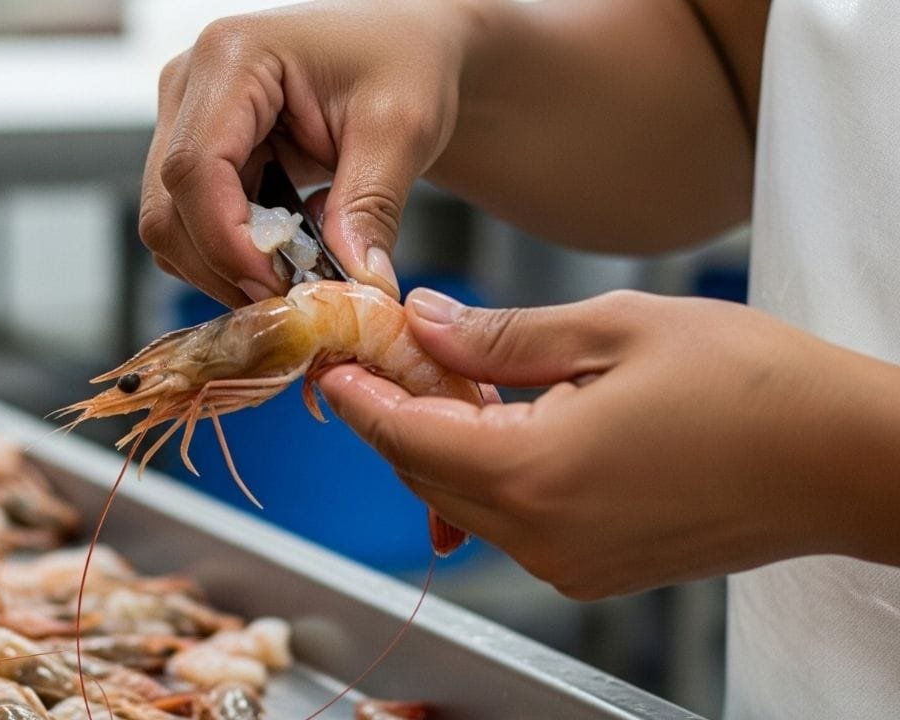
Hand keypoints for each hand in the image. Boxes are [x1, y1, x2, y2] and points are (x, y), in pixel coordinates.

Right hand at [139, 0, 479, 305]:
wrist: (402, 49)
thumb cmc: (403, 60)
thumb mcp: (402, 128)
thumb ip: (371, 206)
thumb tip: (355, 283)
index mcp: (232, 56)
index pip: (195, 168)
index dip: (227, 243)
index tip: (279, 288)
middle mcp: (189, 85)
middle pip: (167, 208)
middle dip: (225, 267)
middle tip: (294, 300)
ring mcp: (183, 121)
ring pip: (170, 228)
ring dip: (226, 269)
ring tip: (295, 276)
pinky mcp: (197, 154)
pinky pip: (191, 228)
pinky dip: (231, 258)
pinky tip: (282, 255)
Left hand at [319, 288, 899, 598]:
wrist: (846, 460)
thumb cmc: (749, 384)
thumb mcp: (613, 330)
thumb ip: (501, 337)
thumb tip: (423, 326)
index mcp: (535, 474)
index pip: (406, 437)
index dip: (360, 395)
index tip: (331, 358)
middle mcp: (540, 536)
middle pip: (425, 473)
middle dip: (391, 414)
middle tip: (376, 356)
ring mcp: (568, 563)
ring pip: (464, 499)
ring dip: (438, 443)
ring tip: (436, 379)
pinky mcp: (595, 568)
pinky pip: (510, 520)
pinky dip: (485, 472)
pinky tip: (496, 424)